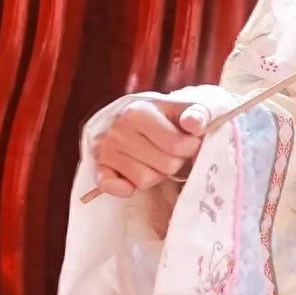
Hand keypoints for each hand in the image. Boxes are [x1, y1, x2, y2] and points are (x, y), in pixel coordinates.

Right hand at [91, 94, 209, 198]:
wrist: (132, 116)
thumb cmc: (163, 115)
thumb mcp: (183, 107)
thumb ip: (197, 114)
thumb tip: (195, 126)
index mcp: (138, 111)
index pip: (177, 145)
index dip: (191, 147)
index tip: (190, 141)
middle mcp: (118, 130)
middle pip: (165, 166)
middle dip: (175, 162)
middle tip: (171, 152)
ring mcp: (105, 150)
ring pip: (144, 181)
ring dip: (156, 174)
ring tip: (155, 159)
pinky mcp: (99, 168)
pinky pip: (112, 187)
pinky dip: (126, 187)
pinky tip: (134, 176)